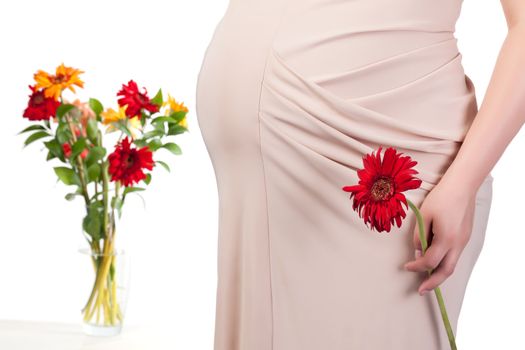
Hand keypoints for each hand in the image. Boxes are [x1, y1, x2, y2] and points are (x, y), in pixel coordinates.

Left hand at [403, 180, 476, 294]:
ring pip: (452, 264)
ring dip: (439, 273)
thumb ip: (420, 236)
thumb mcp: (424, 216)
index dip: (416, 267)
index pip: (429, 261)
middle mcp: (458, 243)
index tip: (406, 266)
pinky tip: (435, 260)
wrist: (462, 185)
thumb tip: (418, 251)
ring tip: (427, 279)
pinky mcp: (465, 236)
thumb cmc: (441, 197)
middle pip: (446, 271)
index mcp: (446, 239)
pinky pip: (454, 254)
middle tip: (421, 290)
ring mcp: (464, 241)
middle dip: (433, 283)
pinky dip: (444, 262)